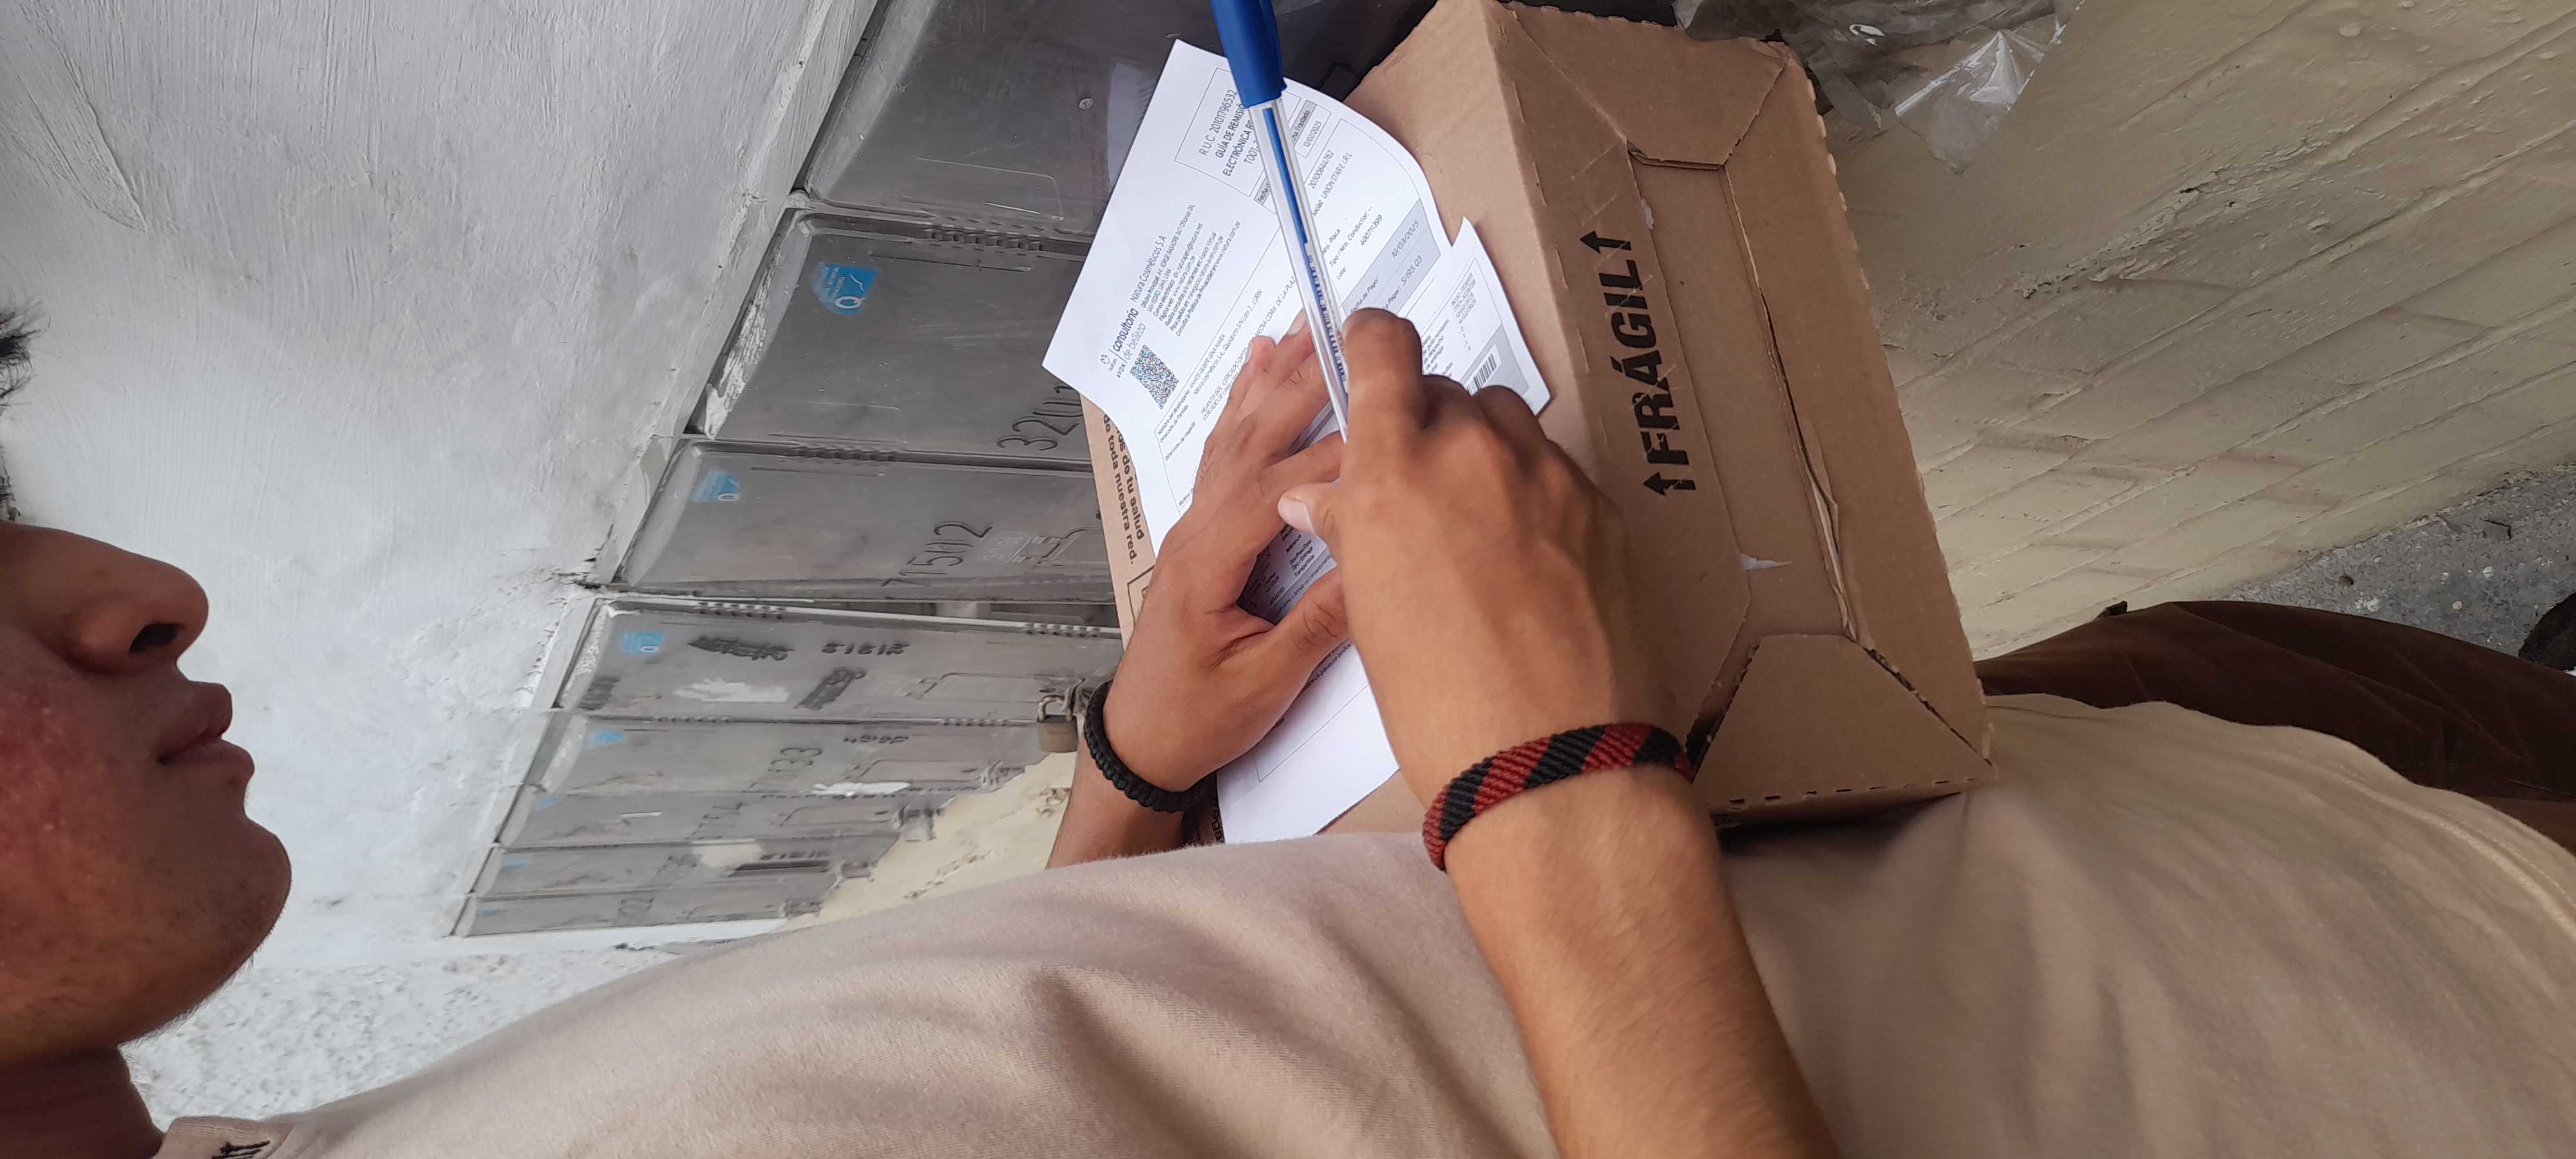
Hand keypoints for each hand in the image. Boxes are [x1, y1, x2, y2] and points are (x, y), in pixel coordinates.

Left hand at [1102, 328, 1350, 789]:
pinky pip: (1224, 454)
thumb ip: (1319, 624)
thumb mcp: (1266, 684)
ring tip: (1302, 328)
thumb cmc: (1198, 719)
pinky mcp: (1201, 535)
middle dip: (1301, 386)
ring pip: (1235, 438)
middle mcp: (1198, 530)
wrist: (1139, 746)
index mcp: (1212, 560)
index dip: (1336, 454)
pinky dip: (1243, 405)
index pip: (1281, 489)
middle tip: (1346, 333)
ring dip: (1271, 382)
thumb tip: (1378, 562)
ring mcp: (1194, 528)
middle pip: (1253, 441)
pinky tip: (1256, 370)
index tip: (1389, 418)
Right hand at [1278, 309, 1681, 800]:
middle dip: (1425, 424)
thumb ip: (1350, 533)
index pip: (1384, 350)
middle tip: (1414, 486)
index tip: (1367, 343)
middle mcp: (1474, 453)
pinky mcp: (1603, 510)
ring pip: (1508, 423)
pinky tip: (1529, 561)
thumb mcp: (1370, 612)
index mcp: (1395, 471)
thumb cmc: (1438, 703)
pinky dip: (1534, 494)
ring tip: (1474, 521)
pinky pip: (1557, 471)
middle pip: (1447, 392)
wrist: (1550, 761)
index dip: (1371, 338)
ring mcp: (1549, 477)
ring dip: (1484, 449)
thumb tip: (1319, 498)